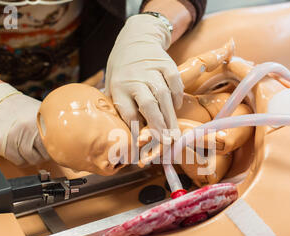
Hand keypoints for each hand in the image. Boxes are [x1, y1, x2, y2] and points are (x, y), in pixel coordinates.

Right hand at [0, 83, 49, 165]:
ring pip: (31, 159)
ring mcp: (14, 136)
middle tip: (42, 151)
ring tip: (32, 151)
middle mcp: (27, 128)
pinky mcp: (2, 143)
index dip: (55, 150)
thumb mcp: (39, 112)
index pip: (54, 144)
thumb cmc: (20, 108)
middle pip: (44, 154)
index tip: (56, 151)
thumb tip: (64, 141)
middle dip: (45, 155)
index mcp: (39, 121)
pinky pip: (18, 161)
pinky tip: (22, 153)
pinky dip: (22, 160)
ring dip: (34, 158)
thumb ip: (50, 125)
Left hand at [105, 14, 183, 139]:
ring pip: (163, 95)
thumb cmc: (123, 70)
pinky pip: (174, 82)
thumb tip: (124, 134)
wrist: (136, 38)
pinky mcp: (166, 63)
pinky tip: (176, 107)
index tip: (142, 143)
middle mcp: (134, 77)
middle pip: (148, 104)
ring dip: (169, 116)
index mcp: (118, 85)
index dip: (136, 129)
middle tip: (164, 141)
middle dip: (157, 125)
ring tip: (173, 132)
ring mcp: (151, 69)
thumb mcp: (113, 84)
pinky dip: (177, 96)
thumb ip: (119, 106)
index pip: (128, 112)